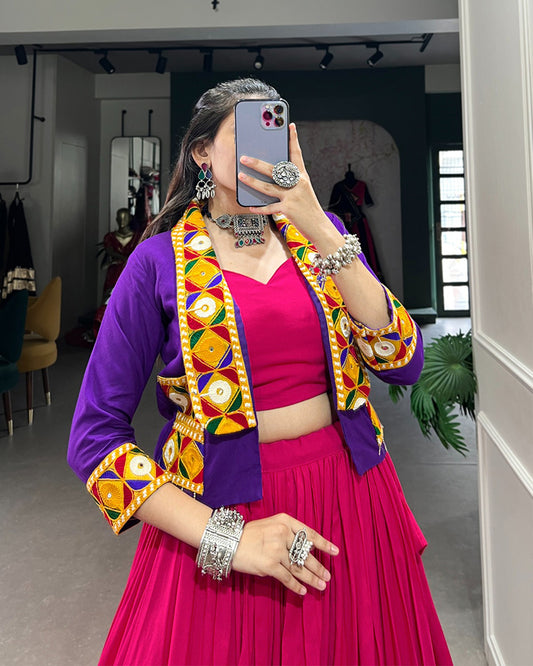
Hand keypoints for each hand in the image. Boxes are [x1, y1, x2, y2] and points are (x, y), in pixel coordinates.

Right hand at [231, 512, 338, 595]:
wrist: (229, 541)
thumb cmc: (249, 534)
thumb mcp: (270, 525)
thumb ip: (287, 534)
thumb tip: (305, 550)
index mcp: (285, 521)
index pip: (309, 533)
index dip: (323, 544)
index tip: (335, 552)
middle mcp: (283, 534)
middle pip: (305, 554)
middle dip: (318, 567)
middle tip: (328, 576)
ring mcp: (276, 550)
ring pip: (299, 568)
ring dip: (311, 579)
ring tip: (321, 586)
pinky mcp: (270, 565)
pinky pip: (287, 578)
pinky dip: (296, 586)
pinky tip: (303, 592)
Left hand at [238, 123, 333, 243]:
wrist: (320, 227)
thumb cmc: (309, 209)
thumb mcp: (303, 191)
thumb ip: (290, 183)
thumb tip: (272, 177)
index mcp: (302, 177)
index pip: (297, 155)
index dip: (293, 140)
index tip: (290, 126)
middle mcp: (298, 184)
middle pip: (275, 170)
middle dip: (258, 164)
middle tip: (244, 158)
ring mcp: (293, 196)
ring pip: (269, 187)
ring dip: (253, 182)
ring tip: (241, 176)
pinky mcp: (289, 209)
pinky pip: (270, 208)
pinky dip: (260, 208)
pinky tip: (251, 206)